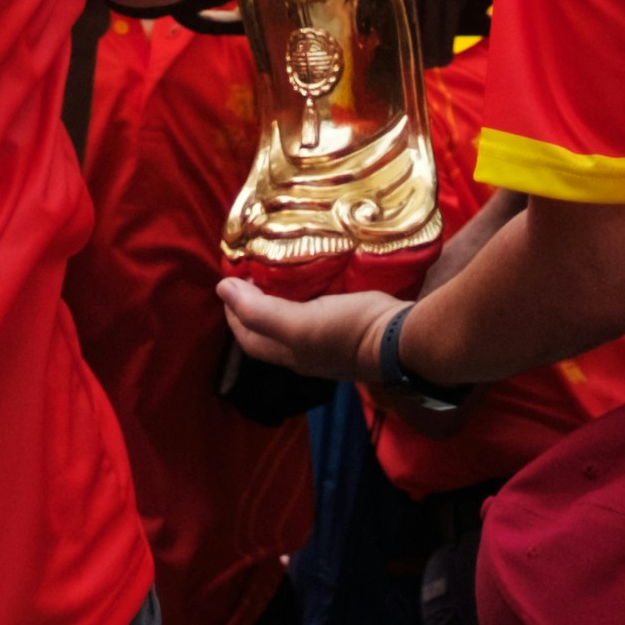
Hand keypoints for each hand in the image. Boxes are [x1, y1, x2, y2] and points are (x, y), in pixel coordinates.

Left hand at [215, 274, 395, 382]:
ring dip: (280, 299)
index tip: (230, 280)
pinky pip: (317, 310)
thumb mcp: (299, 323)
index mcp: (289, 354)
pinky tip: (312, 279)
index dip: (233, 311)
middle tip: (251, 272)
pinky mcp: (349, 327)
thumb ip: (260, 311)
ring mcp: (329, 342)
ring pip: (293, 320)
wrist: (402, 340)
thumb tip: (221, 289)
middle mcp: (305, 352)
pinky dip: (306, 295)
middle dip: (253, 305)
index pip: (247, 335)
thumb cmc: (348, 331)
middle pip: (268, 330)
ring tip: (276, 271)